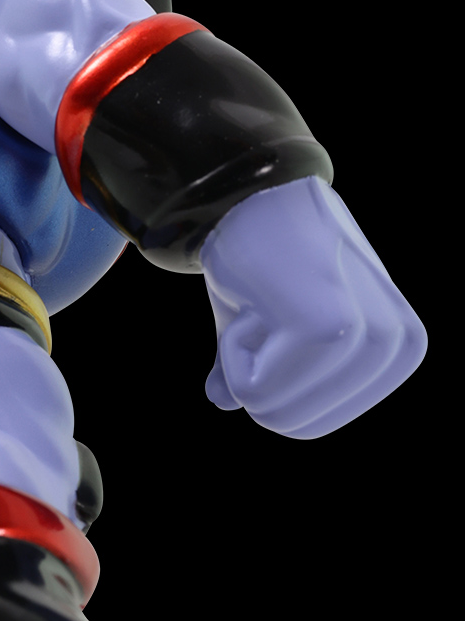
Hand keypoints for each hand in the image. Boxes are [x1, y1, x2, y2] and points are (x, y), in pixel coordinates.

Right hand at [200, 177, 425, 438]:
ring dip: (241, 356)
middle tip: (261, 310)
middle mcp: (396, 349)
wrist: (248, 196)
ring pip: (271, 409)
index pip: (306, 424)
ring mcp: (368, 338)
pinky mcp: (331, 330)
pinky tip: (253, 298)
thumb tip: (222, 401)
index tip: (270, 320)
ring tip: (259, 301)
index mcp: (397, 354)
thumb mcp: (265, 322)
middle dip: (254, 372)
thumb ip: (258, 369)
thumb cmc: (260, 261)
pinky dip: (233, 346)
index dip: (265, 379)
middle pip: (290, 423)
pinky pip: (255, 388)